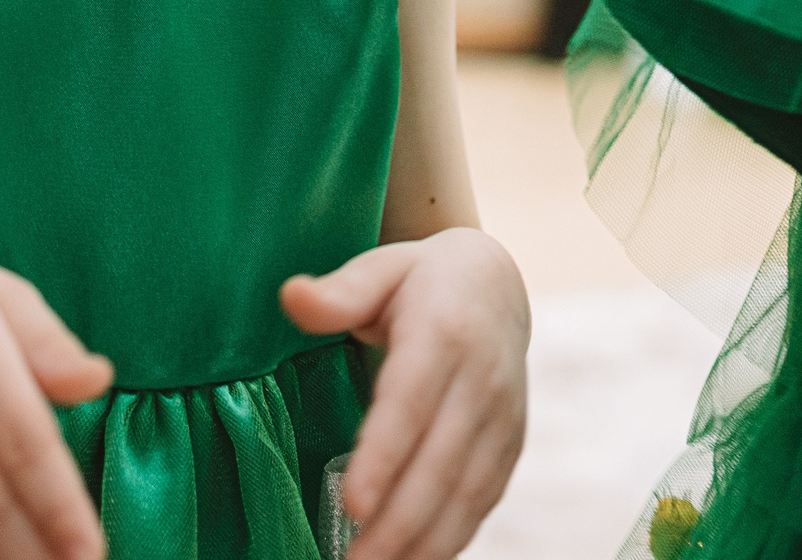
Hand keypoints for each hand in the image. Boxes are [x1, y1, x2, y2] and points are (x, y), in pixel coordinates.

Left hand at [280, 228, 528, 559]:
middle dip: (398, 522)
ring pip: (467, 492)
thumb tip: (291, 295)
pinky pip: (483, 501)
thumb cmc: (418, 281)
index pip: (411, 403)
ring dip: (424, 542)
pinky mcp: (511, 445)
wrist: (497, 285)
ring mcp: (503, 417)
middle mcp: (482, 379)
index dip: (384, 456)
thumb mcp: (379, 269)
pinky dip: (451, 539)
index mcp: (444, 332)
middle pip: (440, 462)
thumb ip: (339, 292)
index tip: (352, 503)